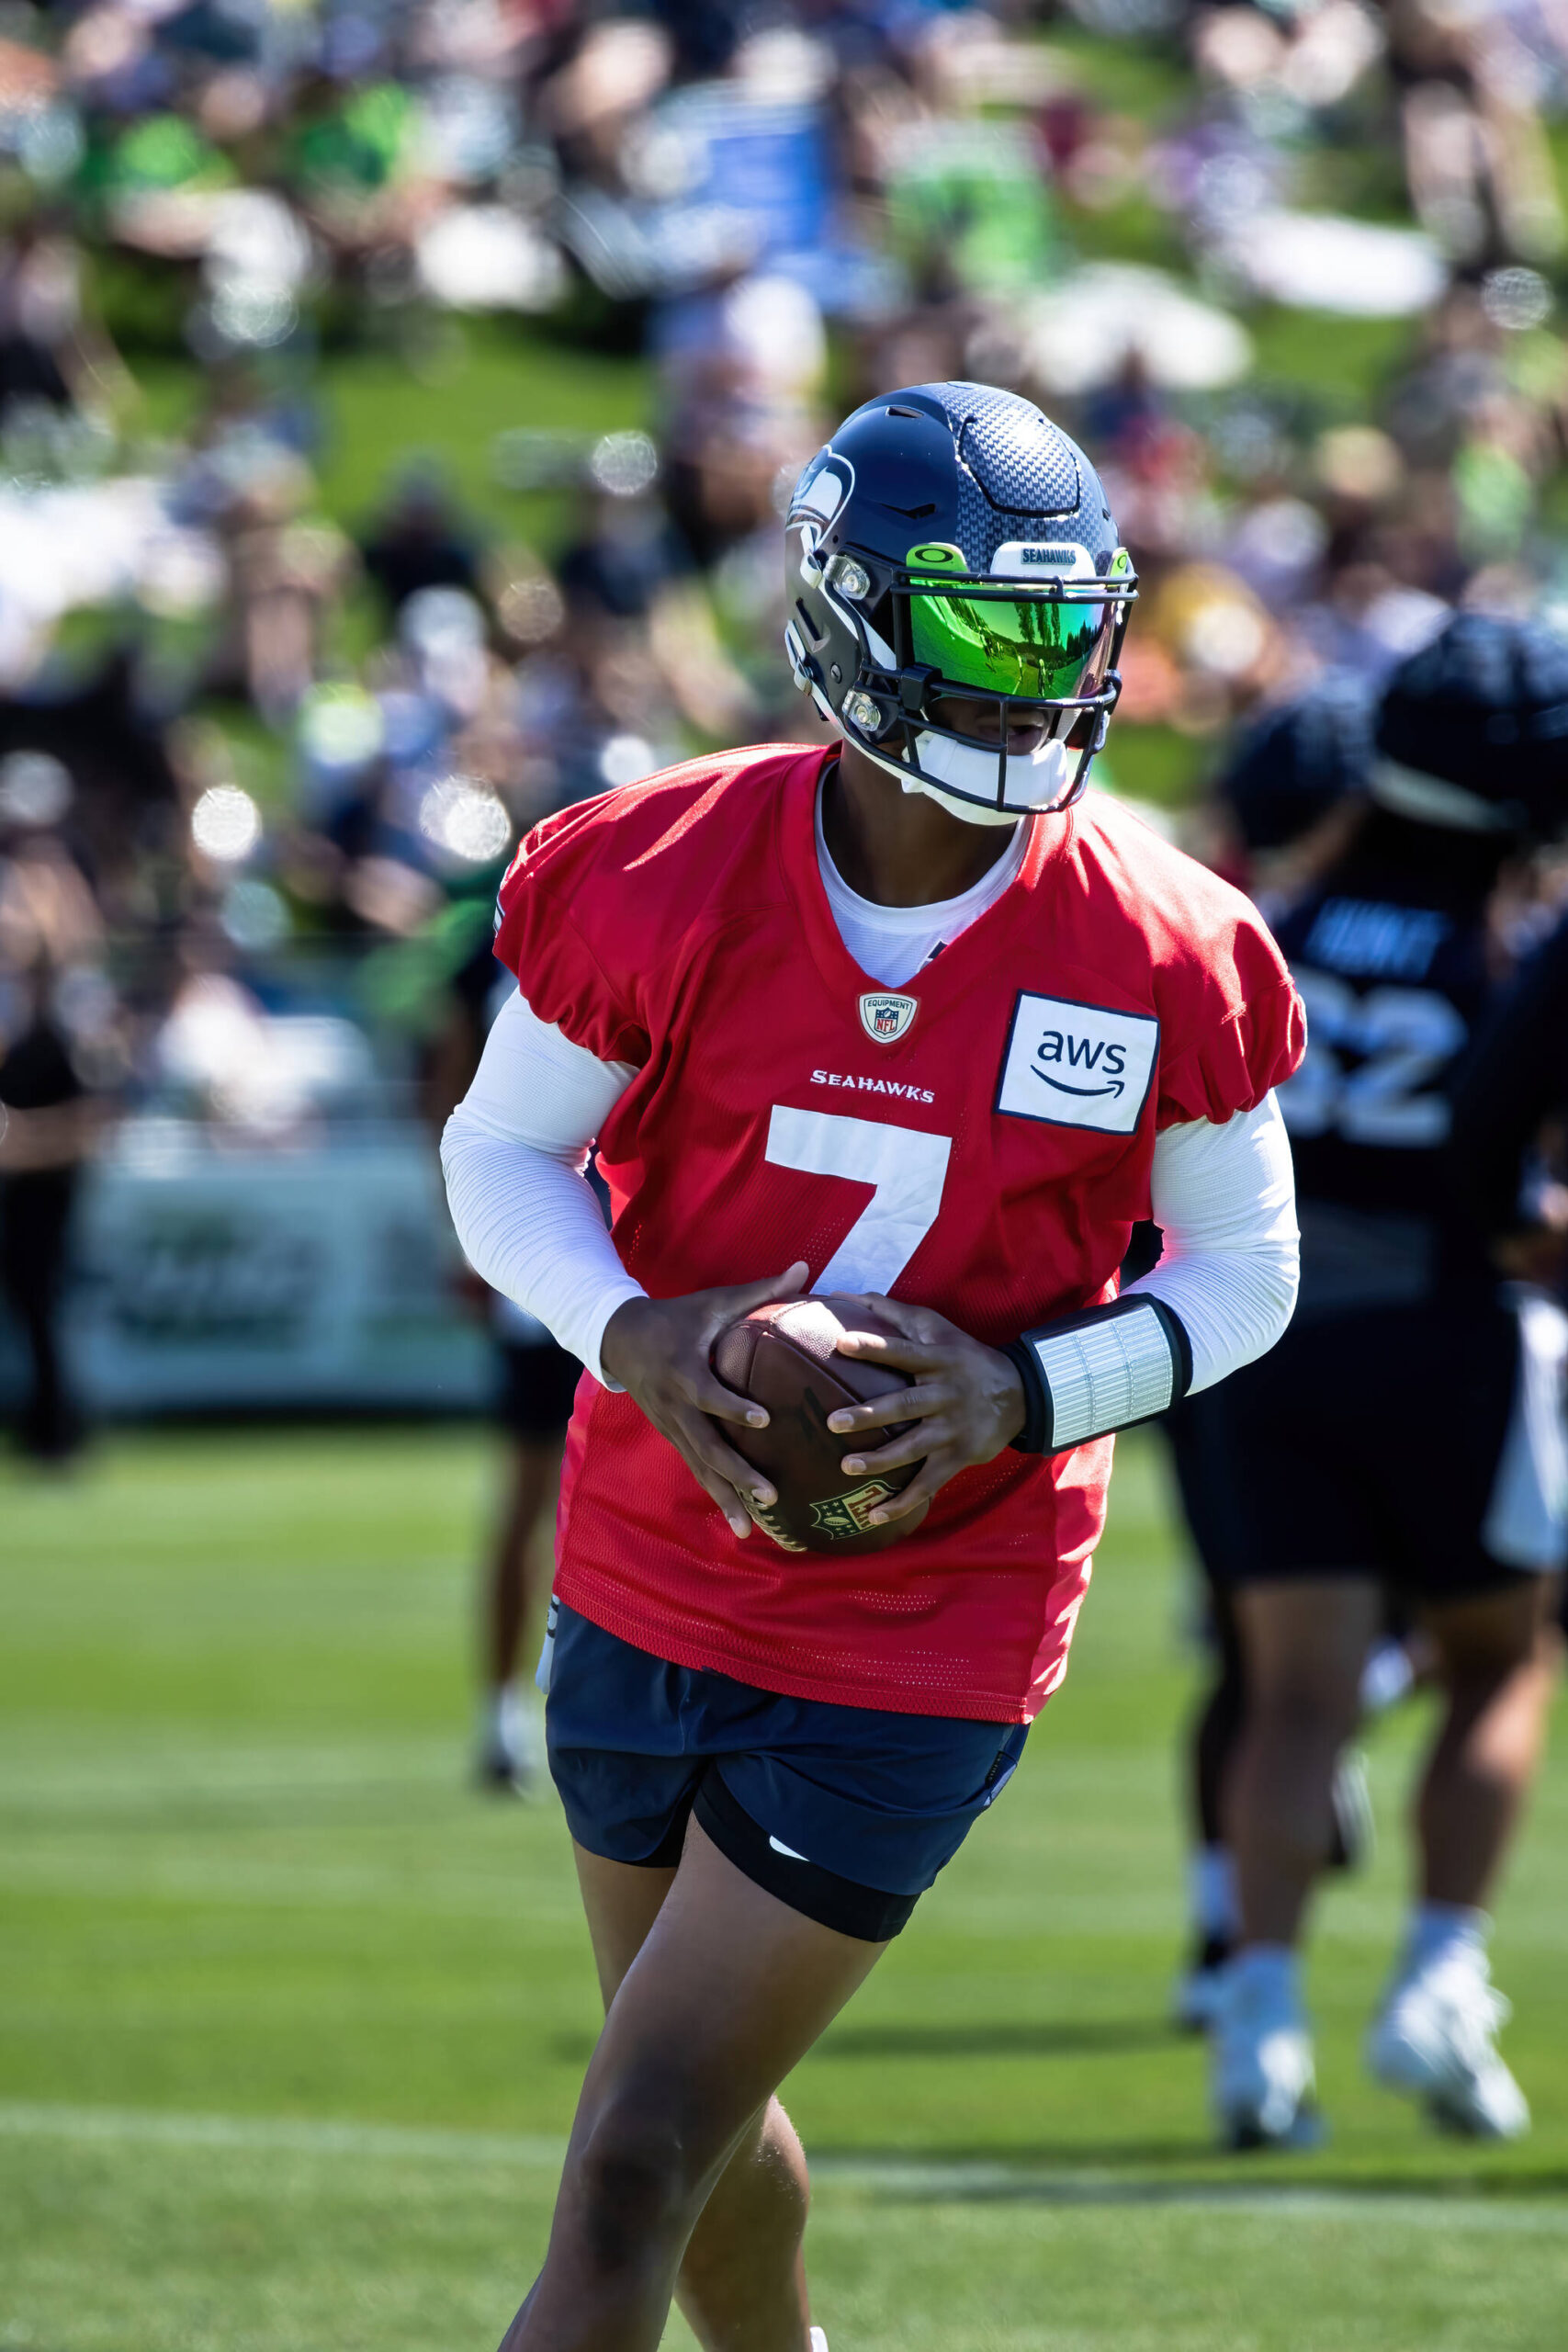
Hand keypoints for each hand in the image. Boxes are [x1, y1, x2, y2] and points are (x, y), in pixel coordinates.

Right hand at [599, 1263, 809, 1538]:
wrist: (620, 1338)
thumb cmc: (677, 1317)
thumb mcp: (713, 1301)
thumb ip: (760, 1289)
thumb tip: (807, 1267)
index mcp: (684, 1369)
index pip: (709, 1392)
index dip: (733, 1406)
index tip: (763, 1419)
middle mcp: (675, 1405)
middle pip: (705, 1444)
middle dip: (736, 1472)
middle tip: (769, 1493)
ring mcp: (671, 1426)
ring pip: (698, 1467)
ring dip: (725, 1497)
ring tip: (751, 1528)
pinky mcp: (672, 1437)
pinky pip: (695, 1469)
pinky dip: (716, 1496)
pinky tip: (739, 1523)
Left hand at [825, 1294, 1025, 1526]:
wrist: (1020, 1393)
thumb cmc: (964, 1356)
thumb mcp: (937, 1328)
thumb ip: (891, 1312)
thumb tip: (843, 1294)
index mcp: (938, 1360)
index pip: (903, 1351)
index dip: (874, 1347)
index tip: (841, 1343)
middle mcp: (945, 1394)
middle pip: (904, 1404)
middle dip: (869, 1415)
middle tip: (834, 1422)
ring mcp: (953, 1429)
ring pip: (913, 1447)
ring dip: (880, 1460)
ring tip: (847, 1466)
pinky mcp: (958, 1457)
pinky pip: (929, 1482)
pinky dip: (904, 1501)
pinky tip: (875, 1514)